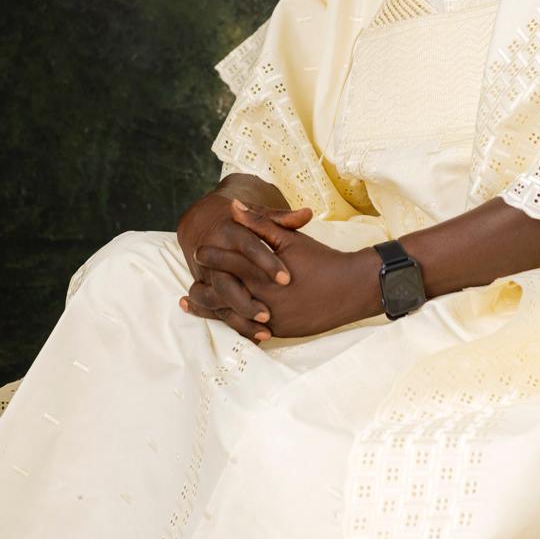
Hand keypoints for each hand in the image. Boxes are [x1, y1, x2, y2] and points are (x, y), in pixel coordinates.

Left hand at [187, 206, 379, 337]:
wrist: (350, 288)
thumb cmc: (321, 259)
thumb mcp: (290, 238)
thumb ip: (259, 224)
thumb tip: (232, 207)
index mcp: (262, 273)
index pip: (228, 264)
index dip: (211, 256)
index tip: (199, 251)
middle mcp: (262, 298)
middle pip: (222, 294)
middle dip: (203, 288)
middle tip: (189, 285)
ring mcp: (270, 319)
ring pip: (231, 315)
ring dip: (210, 309)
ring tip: (193, 303)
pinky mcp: (280, 331)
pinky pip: (249, 330)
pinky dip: (233, 323)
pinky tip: (224, 318)